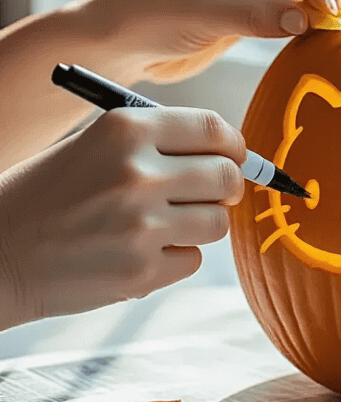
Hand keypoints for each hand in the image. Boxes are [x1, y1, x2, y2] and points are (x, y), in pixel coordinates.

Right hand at [0, 106, 245, 324]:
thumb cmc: (45, 196)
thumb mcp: (93, 146)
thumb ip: (157, 145)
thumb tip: (228, 154)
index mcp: (125, 129)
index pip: (214, 129)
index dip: (234, 145)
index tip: (234, 156)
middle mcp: (137, 173)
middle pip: (227, 176)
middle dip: (226, 186)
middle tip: (209, 193)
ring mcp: (141, 226)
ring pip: (217, 222)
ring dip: (200, 224)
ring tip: (160, 224)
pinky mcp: (140, 273)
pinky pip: (191, 260)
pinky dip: (174, 258)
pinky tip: (137, 251)